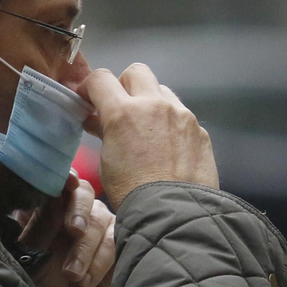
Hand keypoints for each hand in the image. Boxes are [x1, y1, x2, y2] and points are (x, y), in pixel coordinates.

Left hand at [18, 172, 116, 286]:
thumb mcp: (33, 256)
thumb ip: (43, 224)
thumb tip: (57, 194)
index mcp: (45, 208)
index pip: (55, 181)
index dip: (63, 178)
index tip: (68, 184)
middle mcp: (71, 212)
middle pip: (83, 193)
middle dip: (80, 211)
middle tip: (74, 231)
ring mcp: (95, 227)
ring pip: (101, 220)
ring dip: (86, 250)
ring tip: (73, 277)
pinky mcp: (113, 245)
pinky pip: (115, 242)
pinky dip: (100, 262)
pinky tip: (85, 282)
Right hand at [81, 63, 218, 209]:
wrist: (175, 214)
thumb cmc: (133, 193)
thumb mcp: (107, 161)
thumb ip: (104, 132)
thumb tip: (97, 120)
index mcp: (123, 112)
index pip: (100, 78)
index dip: (89, 86)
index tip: (87, 100)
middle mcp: (155, 105)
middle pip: (136, 72)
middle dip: (124, 85)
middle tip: (120, 108)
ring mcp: (181, 115)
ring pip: (162, 91)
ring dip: (151, 103)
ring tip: (146, 130)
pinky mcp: (199, 130)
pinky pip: (181, 116)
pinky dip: (171, 125)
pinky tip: (169, 149)